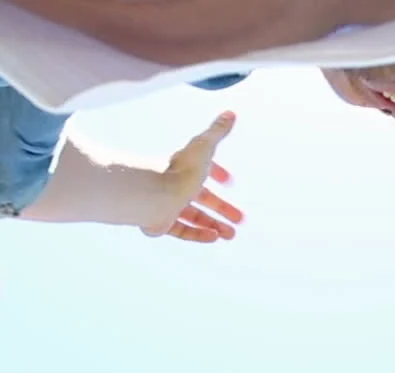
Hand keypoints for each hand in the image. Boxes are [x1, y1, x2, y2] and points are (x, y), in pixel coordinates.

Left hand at [140, 112, 244, 243]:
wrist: (154, 194)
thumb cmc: (180, 169)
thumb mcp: (204, 148)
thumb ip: (217, 132)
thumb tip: (231, 112)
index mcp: (184, 168)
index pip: (202, 169)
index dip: (217, 173)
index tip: (230, 182)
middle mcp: (175, 187)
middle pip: (202, 199)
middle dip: (223, 209)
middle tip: (240, 219)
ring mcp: (167, 206)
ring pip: (193, 218)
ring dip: (214, 225)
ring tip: (231, 235)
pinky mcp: (160, 224)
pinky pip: (182, 231)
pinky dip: (199, 235)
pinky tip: (214, 238)